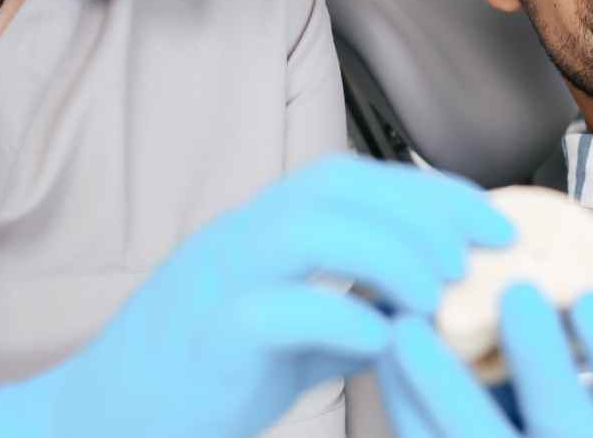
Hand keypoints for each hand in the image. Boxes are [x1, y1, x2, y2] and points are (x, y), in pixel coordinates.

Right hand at [0, 155, 512, 437]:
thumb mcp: (291, 337)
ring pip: (302, 229)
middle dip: (420, 211)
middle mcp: (237, 239)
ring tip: (436, 291)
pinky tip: (381, 343)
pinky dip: (334, 317)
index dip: (431, 190)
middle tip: (477, 255)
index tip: (493, 221)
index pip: (356, 179)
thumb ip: (350, 313)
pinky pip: (268, 311)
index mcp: (262, 230)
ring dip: (385, 252)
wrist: (99, 422)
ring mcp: (213, 283)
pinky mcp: (200, 340)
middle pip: (336, 188)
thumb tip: (425, 310)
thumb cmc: (200, 378)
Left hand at [377, 284, 592, 437]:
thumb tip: (497, 236)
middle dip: (539, 357)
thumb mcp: (562, 355)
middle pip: (563, 420)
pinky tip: (386, 355)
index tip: (590, 298)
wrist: (512, 437)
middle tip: (514, 294)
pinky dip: (405, 400)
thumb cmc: (540, 387)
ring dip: (443, 382)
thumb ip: (549, 313)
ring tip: (409, 325)